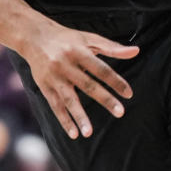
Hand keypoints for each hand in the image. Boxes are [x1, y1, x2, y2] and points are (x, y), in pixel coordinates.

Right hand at [20, 21, 138, 139]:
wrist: (34, 37)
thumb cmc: (67, 38)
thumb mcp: (88, 38)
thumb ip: (112, 48)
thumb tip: (136, 51)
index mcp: (78, 51)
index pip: (100, 68)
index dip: (115, 81)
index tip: (128, 94)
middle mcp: (65, 64)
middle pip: (87, 85)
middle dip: (104, 99)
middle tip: (120, 112)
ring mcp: (54, 77)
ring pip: (68, 99)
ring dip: (79, 116)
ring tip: (89, 133)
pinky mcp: (44, 86)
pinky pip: (55, 106)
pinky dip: (64, 120)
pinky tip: (74, 134)